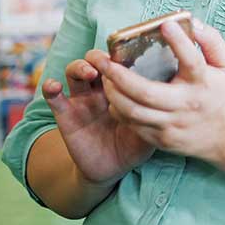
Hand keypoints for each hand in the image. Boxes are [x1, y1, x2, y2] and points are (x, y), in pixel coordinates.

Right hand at [42, 49, 154, 186]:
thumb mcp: (149, 129)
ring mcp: (82, 99)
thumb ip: (157, 114)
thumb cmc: (134, 145)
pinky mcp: (66, 115)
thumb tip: (173, 99)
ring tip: (89, 73)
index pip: (117, 61)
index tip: (127, 54)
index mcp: (121, 87)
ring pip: (74, 71)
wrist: (111, 170)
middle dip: (98, 56)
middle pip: (94, 60)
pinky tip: (54, 87)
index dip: (119, 55)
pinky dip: (51, 88)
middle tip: (106, 61)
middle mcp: (101, 88)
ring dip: (79, 67)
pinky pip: (55, 98)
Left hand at [98, 19, 224, 162]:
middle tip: (103, 60)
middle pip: (147, 92)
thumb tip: (193, 23)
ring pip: (134, 112)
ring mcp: (172, 125)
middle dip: (120, 76)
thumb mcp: (224, 65)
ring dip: (113, 94)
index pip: (191, 61)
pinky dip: (119, 110)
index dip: (179, 42)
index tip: (165, 24)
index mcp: (203, 82)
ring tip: (105, 78)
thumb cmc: (221, 94)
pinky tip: (114, 97)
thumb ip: (211, 41)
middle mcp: (186, 105)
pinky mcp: (162, 139)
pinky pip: (133, 125)